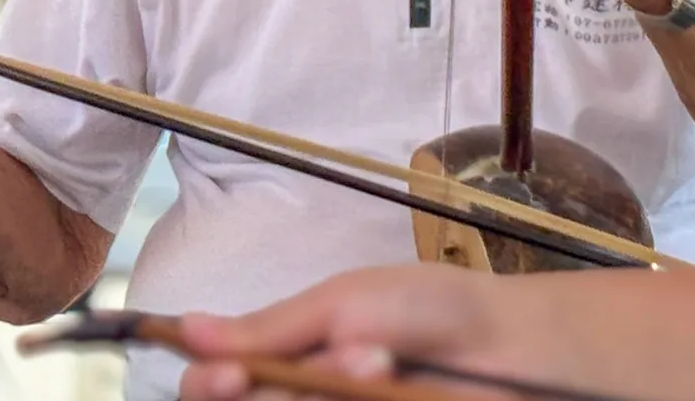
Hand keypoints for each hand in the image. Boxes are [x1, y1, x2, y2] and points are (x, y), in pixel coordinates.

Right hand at [176, 265, 567, 400]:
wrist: (509, 343)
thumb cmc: (428, 309)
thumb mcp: (343, 303)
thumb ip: (269, 327)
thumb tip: (186, 328)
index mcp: (284, 358)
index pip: (214, 384)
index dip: (207, 385)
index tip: (226, 377)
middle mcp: (302, 397)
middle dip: (275, 394)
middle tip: (332, 365)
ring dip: (326, 395)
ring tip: (378, 362)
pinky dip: (356, 400)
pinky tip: (391, 384)